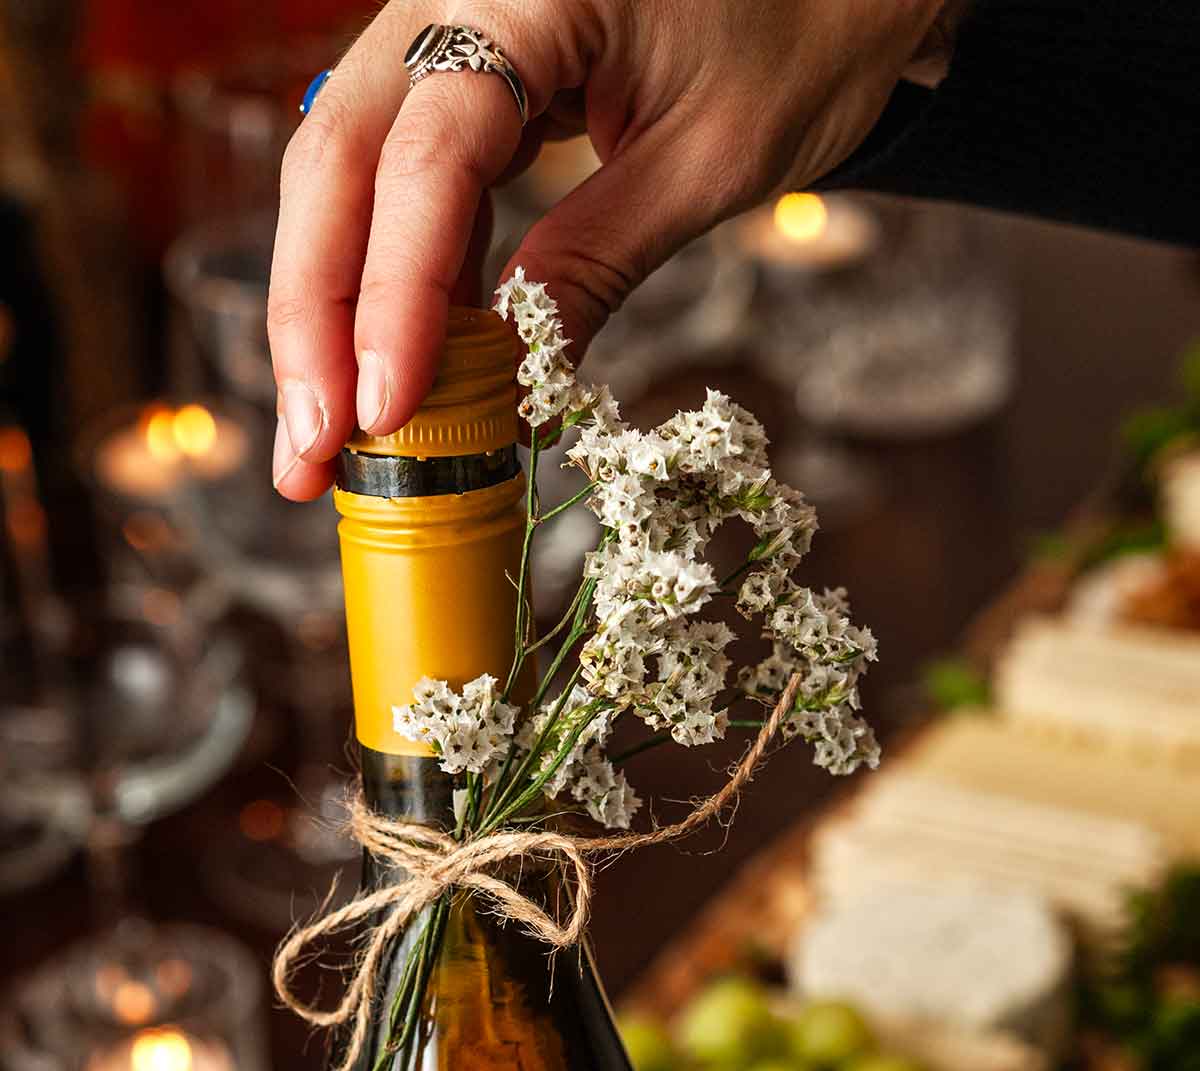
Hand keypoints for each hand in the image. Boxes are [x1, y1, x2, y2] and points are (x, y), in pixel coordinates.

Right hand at [268, 0, 942, 499]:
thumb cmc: (807, 32)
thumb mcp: (709, 163)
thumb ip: (594, 261)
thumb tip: (507, 390)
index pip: (422, 160)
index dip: (392, 300)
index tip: (381, 415)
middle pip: (334, 162)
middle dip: (315, 319)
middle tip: (311, 453)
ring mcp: (446, 21)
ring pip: (345, 173)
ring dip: (333, 310)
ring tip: (335, 439)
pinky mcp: (464, 65)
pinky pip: (400, 177)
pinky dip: (396, 276)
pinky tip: (402, 368)